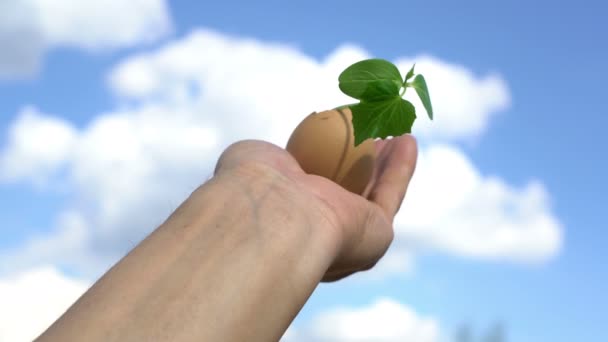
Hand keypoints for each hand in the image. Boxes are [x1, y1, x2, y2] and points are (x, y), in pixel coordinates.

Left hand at [214, 135, 417, 280]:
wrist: (274, 217)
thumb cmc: (255, 186)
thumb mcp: (254, 161)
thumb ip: (270, 160)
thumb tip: (278, 157)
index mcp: (291, 218)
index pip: (316, 186)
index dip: (331, 159)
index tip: (341, 135)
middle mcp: (321, 231)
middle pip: (352, 188)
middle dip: (367, 160)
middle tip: (377, 133)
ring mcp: (350, 236)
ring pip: (376, 190)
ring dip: (389, 162)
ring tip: (398, 132)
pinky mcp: (376, 234)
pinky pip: (391, 193)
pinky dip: (402, 166)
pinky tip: (408, 140)